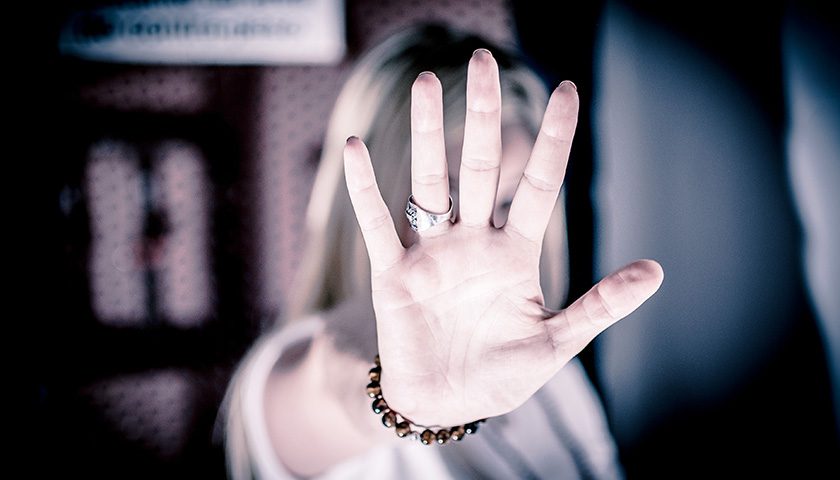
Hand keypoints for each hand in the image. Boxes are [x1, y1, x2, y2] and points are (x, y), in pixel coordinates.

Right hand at [343, 49, 663, 426]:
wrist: (444, 403)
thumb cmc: (499, 374)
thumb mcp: (556, 342)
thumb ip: (600, 306)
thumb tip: (657, 270)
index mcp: (515, 254)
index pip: (539, 185)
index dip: (554, 140)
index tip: (569, 90)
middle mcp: (474, 242)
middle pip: (481, 166)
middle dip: (483, 114)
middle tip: (481, 61)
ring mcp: (431, 254)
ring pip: (431, 182)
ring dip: (427, 135)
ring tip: (426, 83)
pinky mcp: (393, 275)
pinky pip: (376, 225)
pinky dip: (365, 190)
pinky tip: (354, 148)